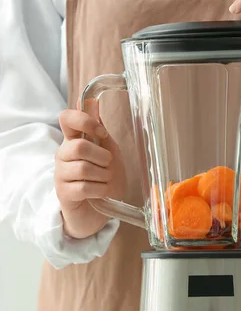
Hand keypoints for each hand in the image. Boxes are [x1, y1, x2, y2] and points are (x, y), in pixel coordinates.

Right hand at [55, 109, 125, 238]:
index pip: (66, 118)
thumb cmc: (104, 179)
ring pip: (83, 168)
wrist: (100, 210)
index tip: (101, 132)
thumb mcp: (110, 152)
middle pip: (79, 146)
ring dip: (103, 176)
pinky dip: (100, 190)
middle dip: (102, 157)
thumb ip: (101, 131)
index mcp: (73, 140)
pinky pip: (84, 187)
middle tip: (108, 166)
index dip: (84, 121)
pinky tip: (101, 192)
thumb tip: (92, 100)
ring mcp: (60, 174)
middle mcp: (63, 154)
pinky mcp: (63, 193)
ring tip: (105, 181)